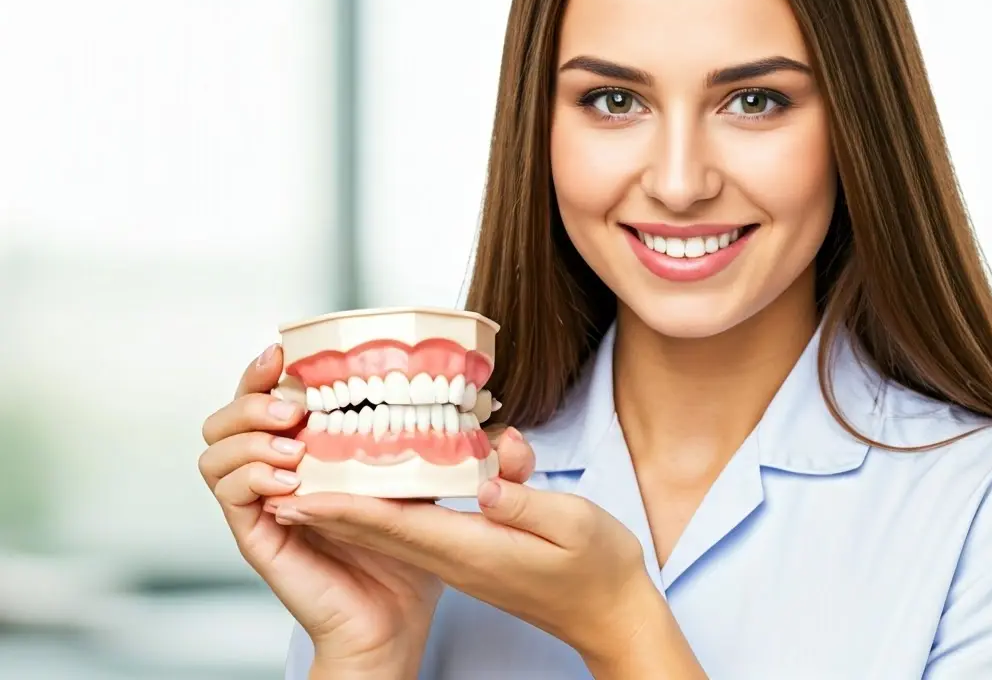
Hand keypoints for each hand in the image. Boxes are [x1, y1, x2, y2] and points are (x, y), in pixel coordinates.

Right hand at [197, 344, 534, 672]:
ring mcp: (263, 502)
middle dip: (252, 394)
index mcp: (311, 446)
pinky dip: (250, 475)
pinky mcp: (258, 534)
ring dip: (249, 435)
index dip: (269, 367)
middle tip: (294, 405)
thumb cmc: (410, 551)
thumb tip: (508, 430)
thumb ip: (472, 457)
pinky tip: (288, 477)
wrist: (395, 618)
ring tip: (295, 444)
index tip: (289, 350)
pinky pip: (229, 493)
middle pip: (228, 413)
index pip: (269, 393)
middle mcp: (278, 469)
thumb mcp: (440, 487)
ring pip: (215, 450)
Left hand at [265, 433, 657, 666]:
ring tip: (310, 471)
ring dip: (347, 504)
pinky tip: (372, 485)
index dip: (346, 506)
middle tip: (286, 469)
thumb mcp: (574, 524)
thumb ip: (526, 500)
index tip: (303, 489)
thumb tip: (485, 480)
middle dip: (329, 501)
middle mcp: (457, 558)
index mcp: (474, 551)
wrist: (612, 617)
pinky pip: (413, 530)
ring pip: (391, 528)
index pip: (396, 525)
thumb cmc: (599, 570)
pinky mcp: (470, 556)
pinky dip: (382, 507)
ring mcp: (461, 560)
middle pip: (380, 526)